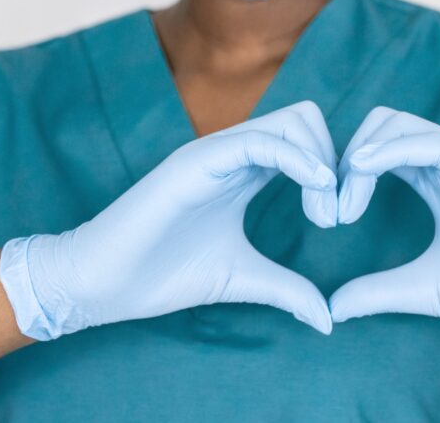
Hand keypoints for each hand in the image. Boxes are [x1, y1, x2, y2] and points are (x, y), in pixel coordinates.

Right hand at [0, 102, 337, 339]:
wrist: (101, 282)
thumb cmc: (162, 274)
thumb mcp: (242, 278)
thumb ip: (286, 289)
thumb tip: (328, 319)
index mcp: (244, 173)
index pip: (305, 141)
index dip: (333, 172)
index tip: (338, 218)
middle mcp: (233, 154)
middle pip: (305, 120)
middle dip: (335, 159)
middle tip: (334, 214)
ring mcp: (214, 153)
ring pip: (290, 122)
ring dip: (322, 160)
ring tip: (324, 213)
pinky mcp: (196, 161)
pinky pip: (259, 142)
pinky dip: (297, 159)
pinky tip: (314, 190)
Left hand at [330, 107, 439, 372]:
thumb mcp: (424, 288)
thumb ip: (378, 291)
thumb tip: (332, 308)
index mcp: (436, 181)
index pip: (377, 148)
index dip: (344, 172)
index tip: (326, 214)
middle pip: (380, 125)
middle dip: (345, 159)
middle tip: (329, 210)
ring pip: (400, 124)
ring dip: (361, 155)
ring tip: (345, 205)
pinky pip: (432, 143)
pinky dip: (391, 150)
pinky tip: (363, 171)